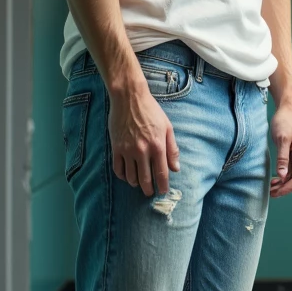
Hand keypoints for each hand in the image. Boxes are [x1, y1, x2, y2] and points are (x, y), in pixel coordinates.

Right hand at [108, 80, 179, 196]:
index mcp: (158, 146)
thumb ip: (172, 149)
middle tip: (150, 192)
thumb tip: (175, 168)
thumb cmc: (151, 111)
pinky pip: (118, 168)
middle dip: (148, 189)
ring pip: (130, 176)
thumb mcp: (167, 127)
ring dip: (135, 183)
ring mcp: (127, 150)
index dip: (162, 186)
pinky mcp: (116, 147)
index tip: (163, 191)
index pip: (161, 173)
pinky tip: (127, 176)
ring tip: (138, 184)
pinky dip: (122, 176)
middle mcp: (142, 151)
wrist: (129, 98)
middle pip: (145, 179)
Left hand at [269, 101, 291, 196]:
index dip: (288, 187)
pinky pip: (289, 169)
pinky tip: (274, 180)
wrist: (287, 108)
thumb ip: (282, 158)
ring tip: (270, 189)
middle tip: (270, 193)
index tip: (276, 192)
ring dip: (283, 184)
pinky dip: (282, 176)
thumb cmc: (285, 121)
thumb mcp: (282, 139)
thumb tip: (282, 176)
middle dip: (285, 188)